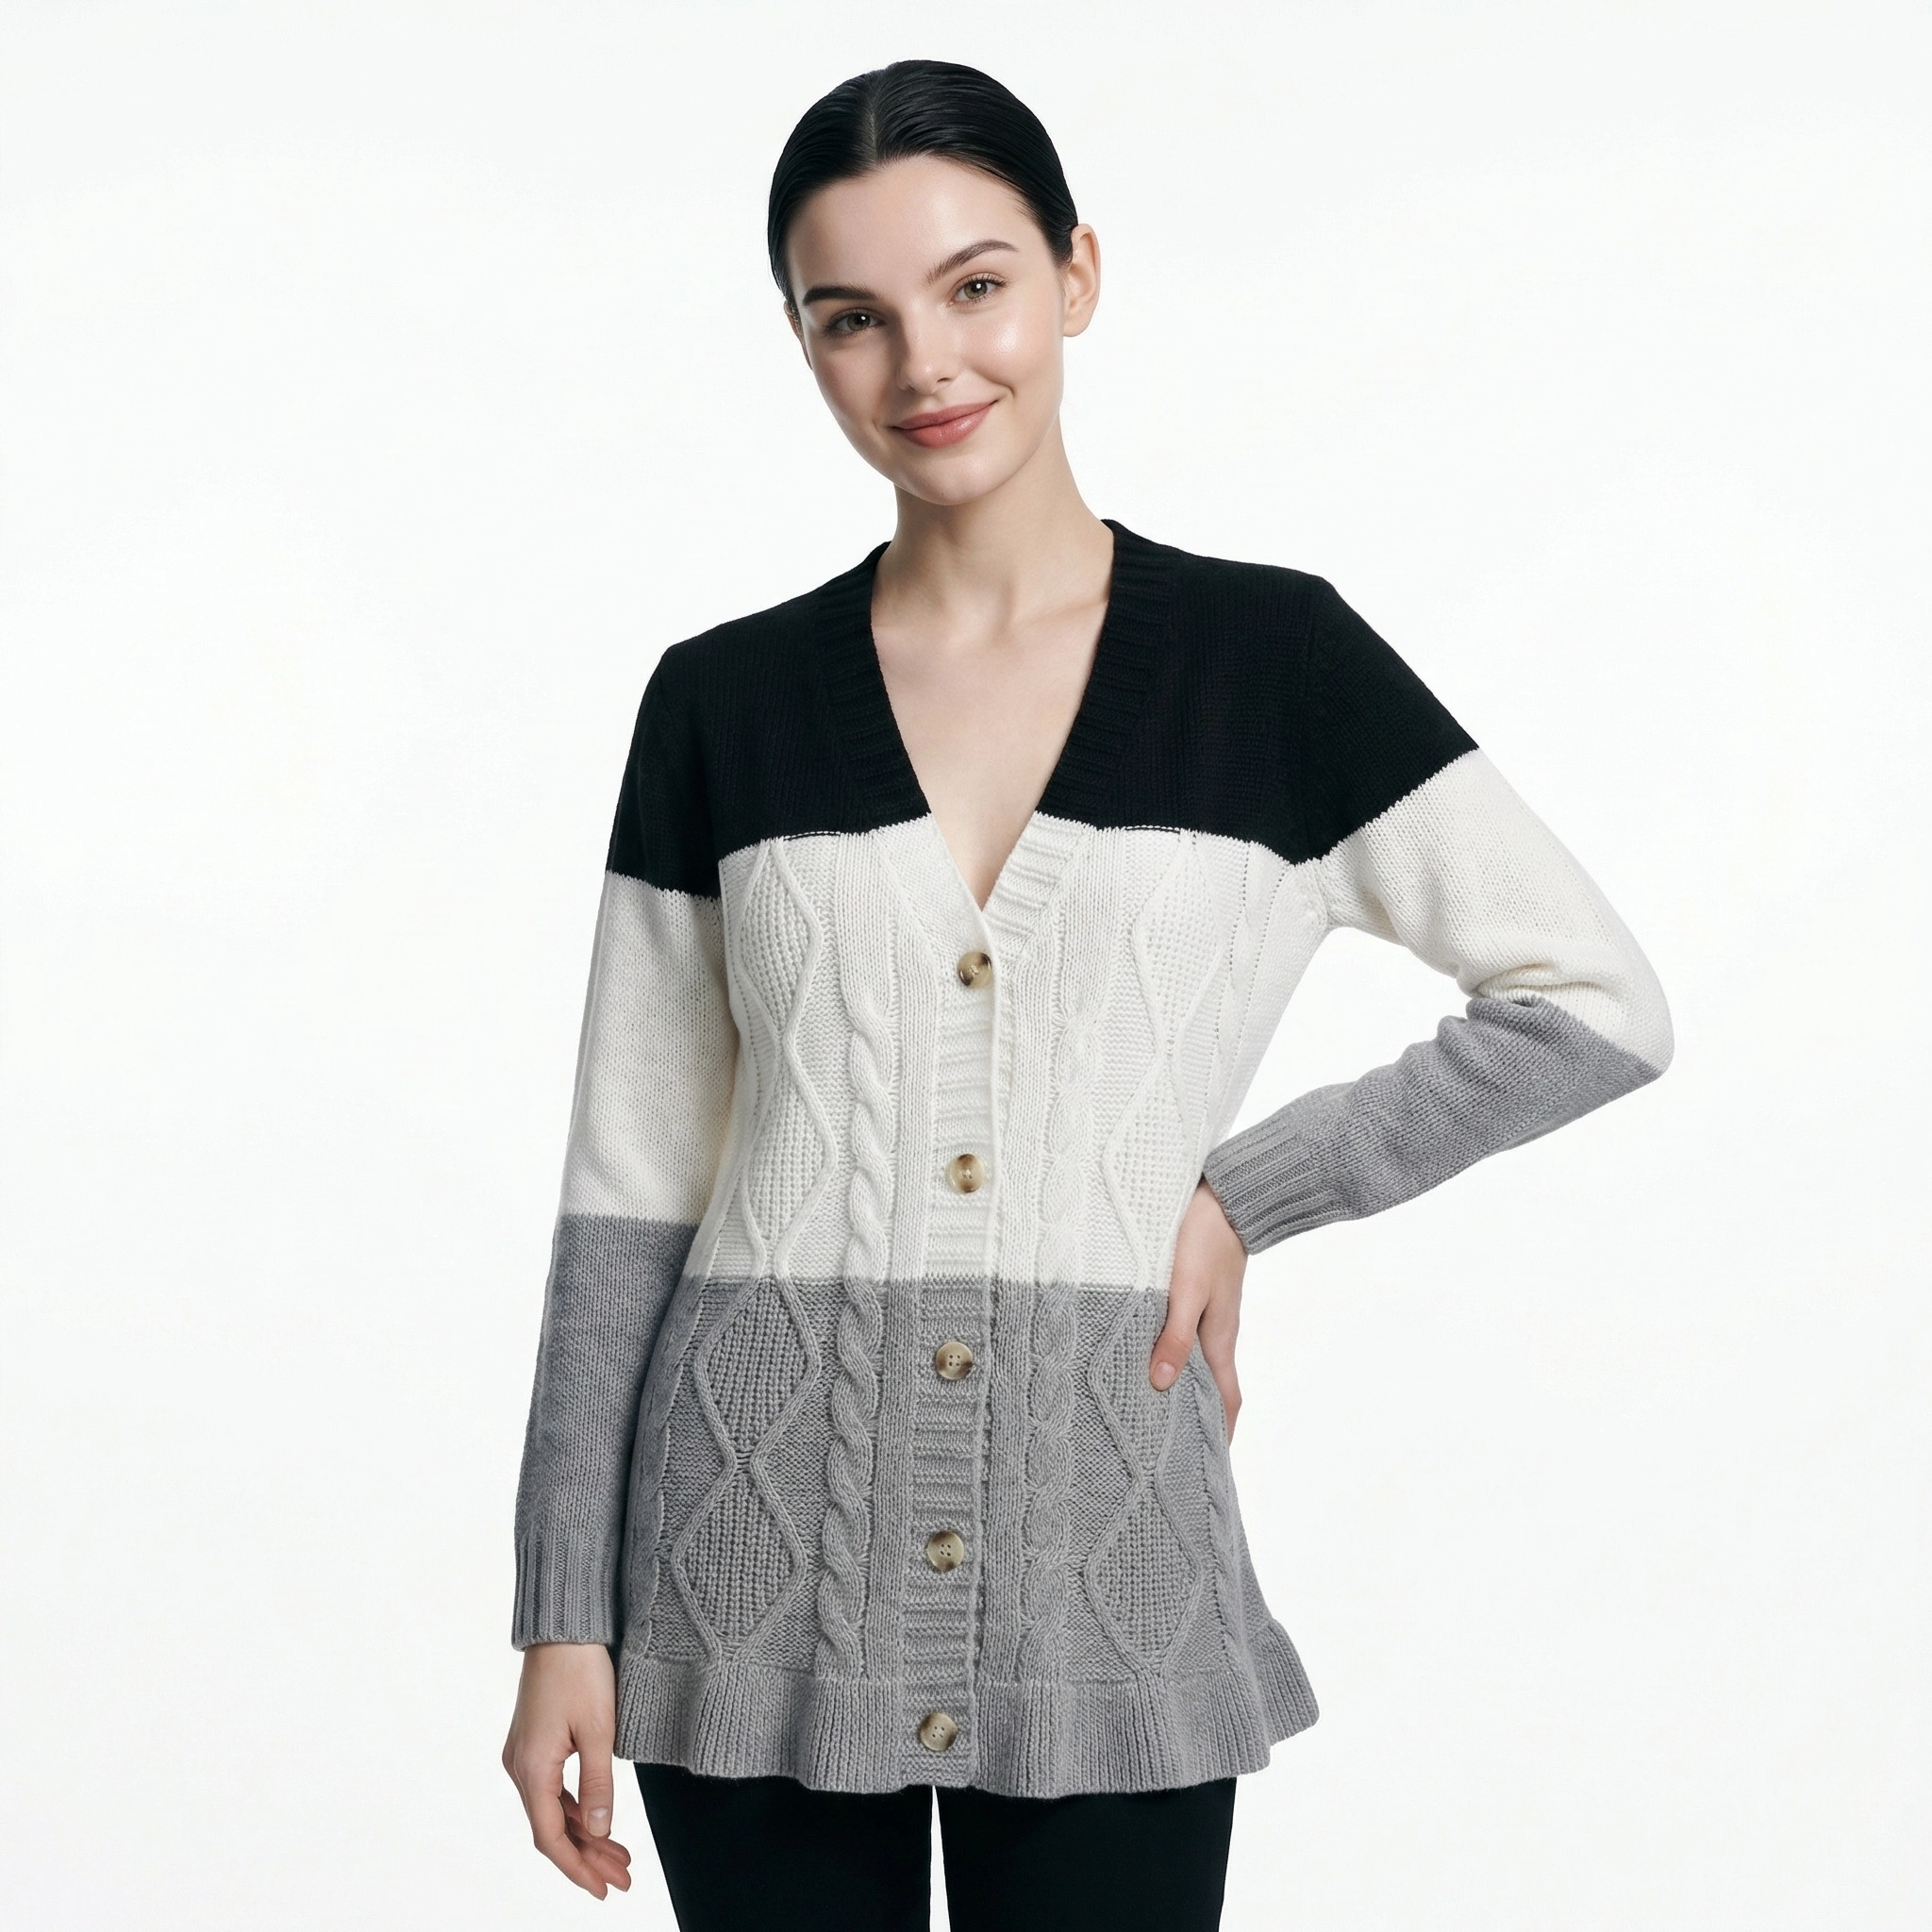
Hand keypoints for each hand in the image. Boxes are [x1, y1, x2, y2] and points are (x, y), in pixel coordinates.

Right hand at [502, 1641, 633, 1898]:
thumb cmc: (580, 1670)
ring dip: (584, 1835)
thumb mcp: (599, 1730)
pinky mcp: (532, 1744)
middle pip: (552, 1829)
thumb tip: (599, 1832)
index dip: (578, 1868)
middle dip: (587, 1857)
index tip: (605, 1889)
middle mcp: (519, 1767)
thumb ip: (599, 1785)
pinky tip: (599, 1822)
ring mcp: (523, 1755)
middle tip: (623, 1879)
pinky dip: (576, 1810)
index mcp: (531, 1768)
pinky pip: (552, 1790)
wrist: (561, 1628)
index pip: (550, 1837)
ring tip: (620, 1857)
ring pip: (553, 1810)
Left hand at [1150, 1178, 1246, 1439]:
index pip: (1227, 1401)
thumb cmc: (1205, 1240)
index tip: (1207, 1465)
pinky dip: (1172, 1353)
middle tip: (1169, 1444)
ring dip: (1181, 1385)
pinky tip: (1148, 1351)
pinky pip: (1185, 1335)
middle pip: (1210, 1386)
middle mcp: (1216, 1332)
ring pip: (1195, 1361)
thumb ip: (1174, 1336)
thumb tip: (1161, 1384)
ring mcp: (1208, 1314)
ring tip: (1152, 1407)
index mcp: (1220, 1339)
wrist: (1224, 1197)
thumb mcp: (1186, 1290)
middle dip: (1196, 1416)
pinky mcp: (1197, 1294)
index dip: (1221, 1433)